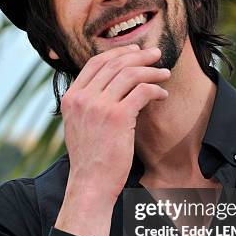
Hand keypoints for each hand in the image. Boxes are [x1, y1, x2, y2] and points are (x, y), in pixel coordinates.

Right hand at [55, 44, 169, 235]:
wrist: (90, 184)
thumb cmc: (90, 158)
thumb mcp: (79, 125)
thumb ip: (88, 103)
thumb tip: (109, 85)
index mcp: (71, 97)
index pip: (95, 63)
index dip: (117, 53)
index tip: (135, 52)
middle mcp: (83, 98)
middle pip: (114, 64)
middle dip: (139, 56)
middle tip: (156, 54)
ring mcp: (99, 106)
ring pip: (130, 74)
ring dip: (151, 71)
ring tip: (165, 73)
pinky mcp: (118, 117)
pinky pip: (142, 92)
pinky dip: (155, 89)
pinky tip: (162, 95)